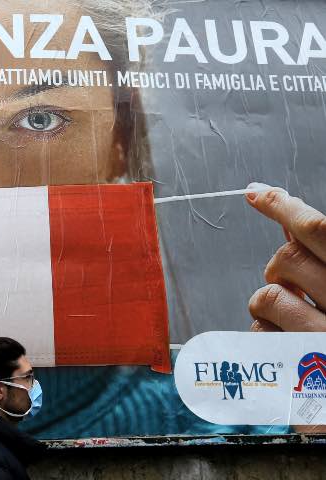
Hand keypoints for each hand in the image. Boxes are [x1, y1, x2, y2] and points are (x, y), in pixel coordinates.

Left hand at [246, 183, 325, 432]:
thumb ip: (322, 256)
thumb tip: (280, 213)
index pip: (320, 231)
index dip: (284, 207)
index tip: (256, 194)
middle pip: (286, 259)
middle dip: (279, 267)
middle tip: (293, 283)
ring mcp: (323, 341)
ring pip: (267, 296)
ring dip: (269, 305)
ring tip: (294, 319)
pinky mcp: (298, 370)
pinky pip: (257, 334)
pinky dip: (264, 335)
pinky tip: (287, 345)